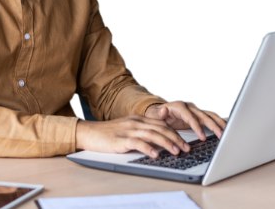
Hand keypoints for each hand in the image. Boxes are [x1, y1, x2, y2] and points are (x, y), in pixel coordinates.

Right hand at [75, 115, 192, 157]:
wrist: (88, 133)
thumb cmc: (107, 134)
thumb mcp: (127, 129)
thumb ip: (141, 132)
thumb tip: (157, 143)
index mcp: (138, 119)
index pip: (161, 123)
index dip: (174, 132)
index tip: (184, 142)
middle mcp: (135, 122)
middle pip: (160, 128)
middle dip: (176, 138)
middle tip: (186, 148)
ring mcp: (128, 130)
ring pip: (152, 134)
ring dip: (167, 143)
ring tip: (176, 151)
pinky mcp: (120, 140)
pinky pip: (137, 143)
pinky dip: (148, 148)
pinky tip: (155, 154)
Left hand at [144, 101, 225, 141]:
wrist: (159, 112)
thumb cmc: (157, 115)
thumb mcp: (155, 115)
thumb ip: (160, 113)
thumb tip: (163, 109)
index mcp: (180, 106)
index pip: (191, 117)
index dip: (197, 126)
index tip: (202, 136)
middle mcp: (189, 107)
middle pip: (203, 115)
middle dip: (213, 126)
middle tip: (220, 135)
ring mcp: (194, 111)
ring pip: (209, 116)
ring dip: (219, 124)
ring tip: (226, 132)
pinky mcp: (198, 116)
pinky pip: (210, 118)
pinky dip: (217, 123)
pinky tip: (224, 129)